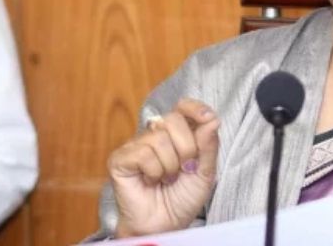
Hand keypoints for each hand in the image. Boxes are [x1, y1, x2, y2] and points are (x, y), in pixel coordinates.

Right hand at [107, 98, 220, 236]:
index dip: (194, 108)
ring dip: (170, 165)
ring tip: (166, 179)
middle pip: (173, 119)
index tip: (207, 117)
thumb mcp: (205, 173)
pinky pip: (143, 154)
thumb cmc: (182, 199)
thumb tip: (212, 120)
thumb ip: (208, 146)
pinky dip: (154, 172)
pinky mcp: (121, 159)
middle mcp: (155, 135)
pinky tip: (151, 181)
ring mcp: (136, 145)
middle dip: (186, 148)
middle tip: (184, 169)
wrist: (165, 224)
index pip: (183, 107)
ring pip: (159, 138)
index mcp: (177, 134)